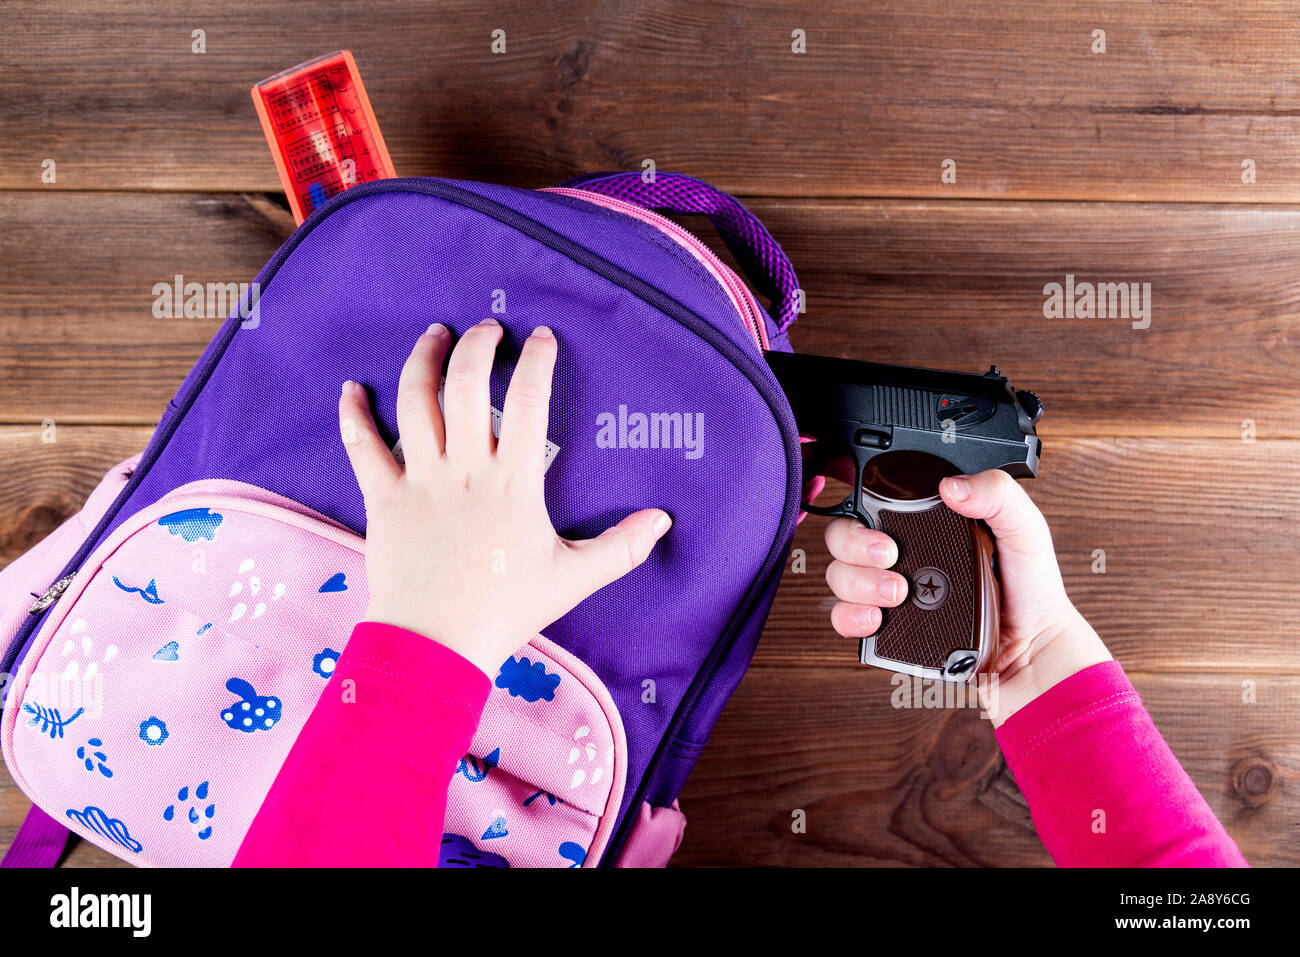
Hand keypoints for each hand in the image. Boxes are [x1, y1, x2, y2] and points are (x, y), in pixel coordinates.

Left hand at [338, 319, 671, 676]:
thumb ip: (622, 547)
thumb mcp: (573, 578)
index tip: (542, 337)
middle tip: (488, 329)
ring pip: (414, 402)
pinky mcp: (383, 498)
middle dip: (477, 346)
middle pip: (464, 385)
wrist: (436, 646)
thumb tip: (664, 520)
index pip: (527, 402)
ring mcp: (419, 480)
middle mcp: (464, 470)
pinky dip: (354, 414)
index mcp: (513, 482)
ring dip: (422, 360)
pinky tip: (352, 388)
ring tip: (435, 334)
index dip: (535, 361)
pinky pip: (362, 446)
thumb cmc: (506, 611)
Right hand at [824, 468, 1109, 724]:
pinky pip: (844, 620)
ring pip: (838, 577)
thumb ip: (998, 496)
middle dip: (854, 545)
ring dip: (856, 582)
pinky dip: (849, 617)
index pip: (871, 503)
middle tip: (889, 556)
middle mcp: (901, 556)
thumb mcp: (1025, 530)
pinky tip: (875, 618)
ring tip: (896, 594)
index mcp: (925, 525)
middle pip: (842, 538)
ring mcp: (889, 594)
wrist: (1033, 653)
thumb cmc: (1032, 590)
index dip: (859, 503)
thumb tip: (952, 486)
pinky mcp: (887, 630)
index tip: (878, 518)